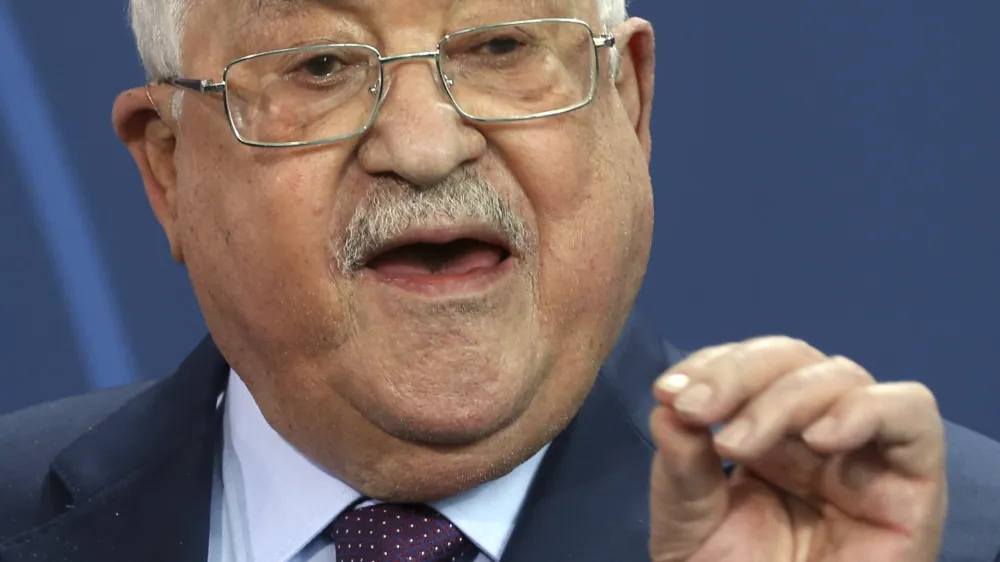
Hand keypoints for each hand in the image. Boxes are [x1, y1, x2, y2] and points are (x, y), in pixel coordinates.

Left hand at [648, 336, 946, 561]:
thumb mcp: (690, 525)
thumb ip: (681, 469)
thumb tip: (666, 407)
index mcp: (765, 435)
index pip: (748, 366)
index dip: (710, 365)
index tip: (667, 392)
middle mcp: (816, 435)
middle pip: (792, 359)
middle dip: (737, 373)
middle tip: (695, 408)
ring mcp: (865, 455)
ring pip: (842, 376)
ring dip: (783, 397)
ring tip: (736, 443)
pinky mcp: (913, 484)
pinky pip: (911, 414)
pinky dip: (866, 411)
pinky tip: (819, 439)